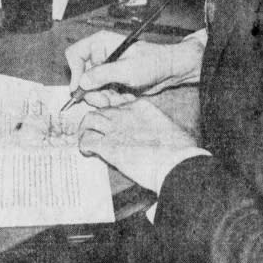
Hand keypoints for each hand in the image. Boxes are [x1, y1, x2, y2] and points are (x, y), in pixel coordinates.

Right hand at [65, 30, 203, 95]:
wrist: (169, 71)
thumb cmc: (153, 62)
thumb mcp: (128, 69)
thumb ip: (103, 75)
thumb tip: (82, 82)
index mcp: (101, 43)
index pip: (75, 55)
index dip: (75, 71)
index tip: (81, 86)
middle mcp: (100, 56)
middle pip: (81, 77)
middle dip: (94, 92)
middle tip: (106, 100)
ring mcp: (105, 70)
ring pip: (91, 90)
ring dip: (105, 98)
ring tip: (122, 98)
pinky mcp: (111, 82)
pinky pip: (103, 96)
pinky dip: (113, 100)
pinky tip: (127, 97)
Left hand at [78, 98, 196, 191]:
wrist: (176, 161)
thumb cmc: (179, 148)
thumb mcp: (168, 127)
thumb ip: (156, 126)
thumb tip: (158, 136)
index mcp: (141, 106)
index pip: (118, 101)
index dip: (111, 110)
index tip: (110, 120)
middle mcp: (126, 112)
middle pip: (101, 107)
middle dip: (96, 119)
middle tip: (95, 131)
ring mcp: (116, 128)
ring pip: (89, 119)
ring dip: (86, 130)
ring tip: (88, 140)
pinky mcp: (108, 146)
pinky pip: (86, 140)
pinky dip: (84, 146)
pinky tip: (89, 153)